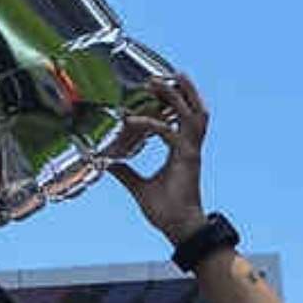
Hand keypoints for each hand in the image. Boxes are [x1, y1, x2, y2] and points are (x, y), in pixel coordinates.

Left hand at [108, 73, 209, 246]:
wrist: (178, 228)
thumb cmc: (165, 210)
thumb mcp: (138, 187)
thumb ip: (125, 172)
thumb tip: (107, 163)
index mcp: (182, 151)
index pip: (181, 119)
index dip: (172, 103)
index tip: (154, 90)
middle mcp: (189, 148)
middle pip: (194, 110)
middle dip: (182, 89)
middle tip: (162, 74)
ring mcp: (190, 152)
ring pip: (190, 115)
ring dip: (176, 96)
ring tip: (160, 81)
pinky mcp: (186, 159)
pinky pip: (169, 134)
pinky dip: (153, 124)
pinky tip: (135, 119)